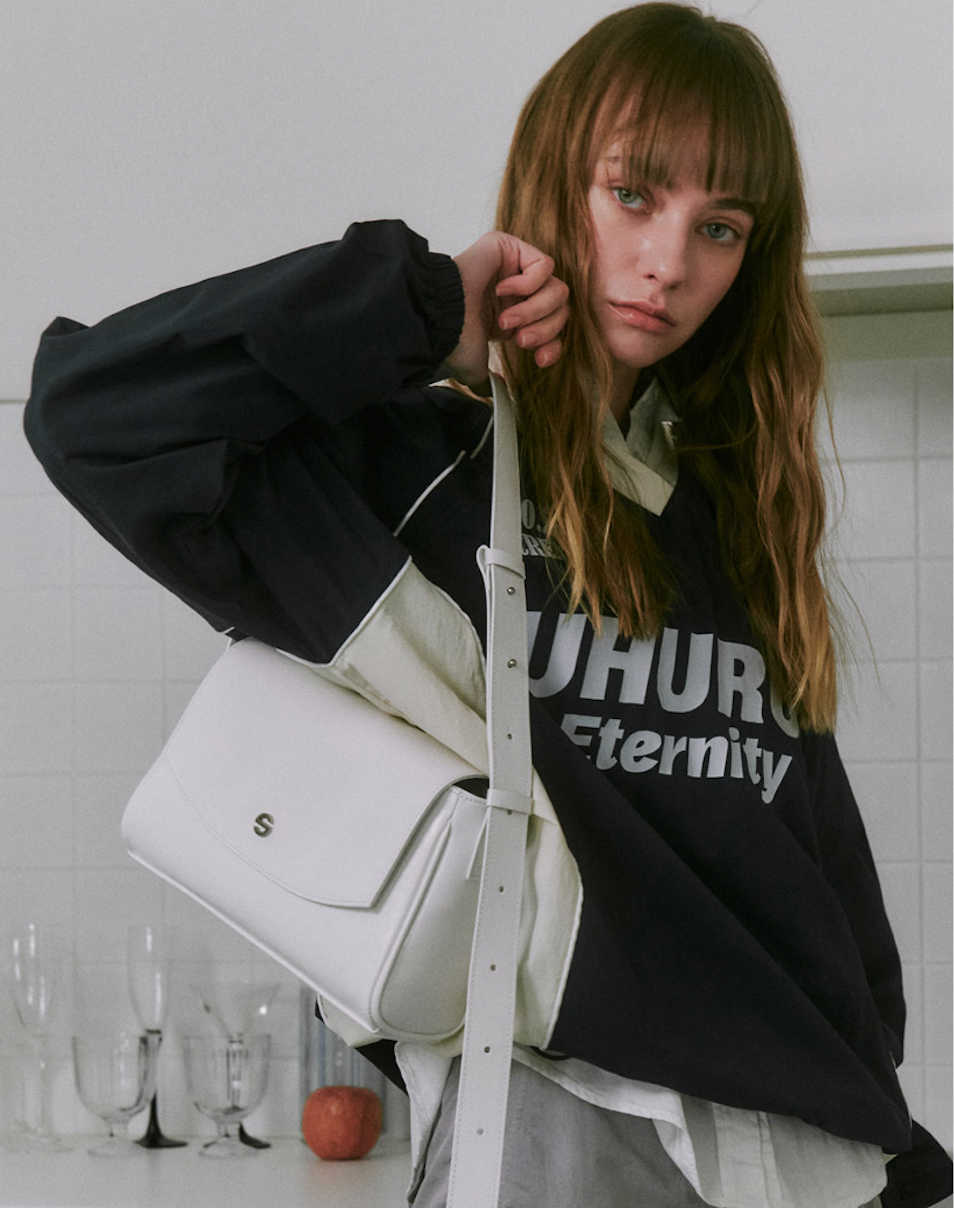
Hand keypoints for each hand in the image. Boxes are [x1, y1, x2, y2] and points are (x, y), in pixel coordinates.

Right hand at [443, 232, 569, 389]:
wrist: (440, 320)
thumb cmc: (452, 339)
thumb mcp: (476, 366)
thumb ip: (488, 379)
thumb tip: (493, 392)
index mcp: (511, 317)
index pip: (553, 327)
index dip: (553, 345)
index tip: (539, 360)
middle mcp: (515, 293)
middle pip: (560, 309)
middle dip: (544, 330)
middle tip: (519, 338)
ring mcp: (514, 268)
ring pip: (556, 289)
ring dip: (533, 310)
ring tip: (505, 319)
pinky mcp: (510, 247)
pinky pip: (544, 265)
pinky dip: (528, 283)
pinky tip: (501, 289)